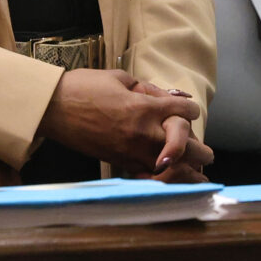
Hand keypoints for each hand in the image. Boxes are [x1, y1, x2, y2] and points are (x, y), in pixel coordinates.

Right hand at [37, 69, 208, 177]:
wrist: (53, 108)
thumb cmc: (83, 87)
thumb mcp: (120, 78)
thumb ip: (149, 89)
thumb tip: (172, 97)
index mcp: (144, 107)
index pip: (185, 113)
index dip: (190, 110)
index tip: (189, 111)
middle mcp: (142, 132)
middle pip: (187, 147)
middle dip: (200, 150)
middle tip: (207, 155)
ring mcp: (131, 151)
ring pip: (171, 168)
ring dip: (187, 171)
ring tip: (199, 176)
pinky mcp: (119, 162)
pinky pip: (148, 175)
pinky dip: (162, 179)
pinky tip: (170, 182)